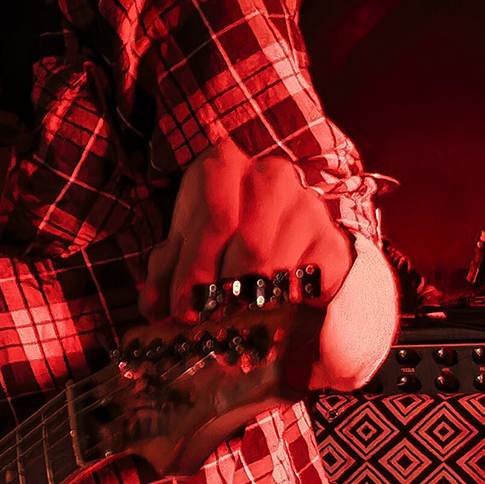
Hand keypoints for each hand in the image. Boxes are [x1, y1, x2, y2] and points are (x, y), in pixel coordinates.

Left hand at [142, 143, 360, 323]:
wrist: (284, 244)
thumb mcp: (188, 251)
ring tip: (236, 310)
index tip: (184, 310)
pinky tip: (270, 303)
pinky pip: (304, 275)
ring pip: (274, 259)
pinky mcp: (330, 238)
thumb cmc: (225, 243)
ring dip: (249, 296)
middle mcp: (270, 175)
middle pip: (245, 241)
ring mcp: (306, 204)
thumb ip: (166, 275)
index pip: (213, 218)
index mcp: (224, 167)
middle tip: (208, 316)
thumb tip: (154, 307)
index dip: (195, 269)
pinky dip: (282, 298)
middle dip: (220, 288)